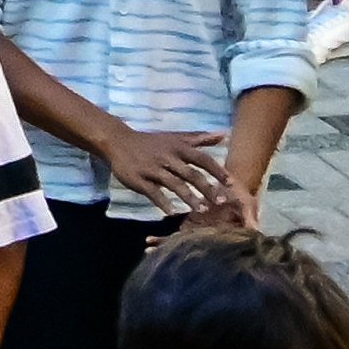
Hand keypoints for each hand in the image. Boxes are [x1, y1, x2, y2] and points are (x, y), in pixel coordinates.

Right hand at [109, 126, 237, 218]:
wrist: (118, 140)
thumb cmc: (151, 142)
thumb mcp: (175, 137)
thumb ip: (199, 138)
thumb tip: (223, 135)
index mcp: (177, 148)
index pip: (201, 159)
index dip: (217, 171)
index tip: (231, 183)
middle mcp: (167, 158)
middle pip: (190, 173)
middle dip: (207, 187)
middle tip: (221, 202)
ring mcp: (152, 169)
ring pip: (173, 184)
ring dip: (189, 197)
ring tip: (202, 210)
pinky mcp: (138, 179)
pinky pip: (152, 192)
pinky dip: (162, 202)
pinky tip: (171, 212)